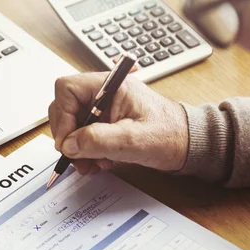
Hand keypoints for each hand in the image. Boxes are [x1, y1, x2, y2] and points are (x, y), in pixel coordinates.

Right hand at [48, 72, 188, 173]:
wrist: (187, 144)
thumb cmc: (169, 134)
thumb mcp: (132, 140)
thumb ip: (98, 140)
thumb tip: (69, 144)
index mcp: (110, 85)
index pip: (67, 89)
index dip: (62, 115)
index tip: (68, 140)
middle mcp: (104, 93)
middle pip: (65, 107)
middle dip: (68, 135)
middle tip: (76, 156)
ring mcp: (103, 108)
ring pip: (72, 123)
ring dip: (75, 147)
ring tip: (89, 163)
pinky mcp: (106, 123)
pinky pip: (83, 134)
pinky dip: (85, 151)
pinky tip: (98, 161)